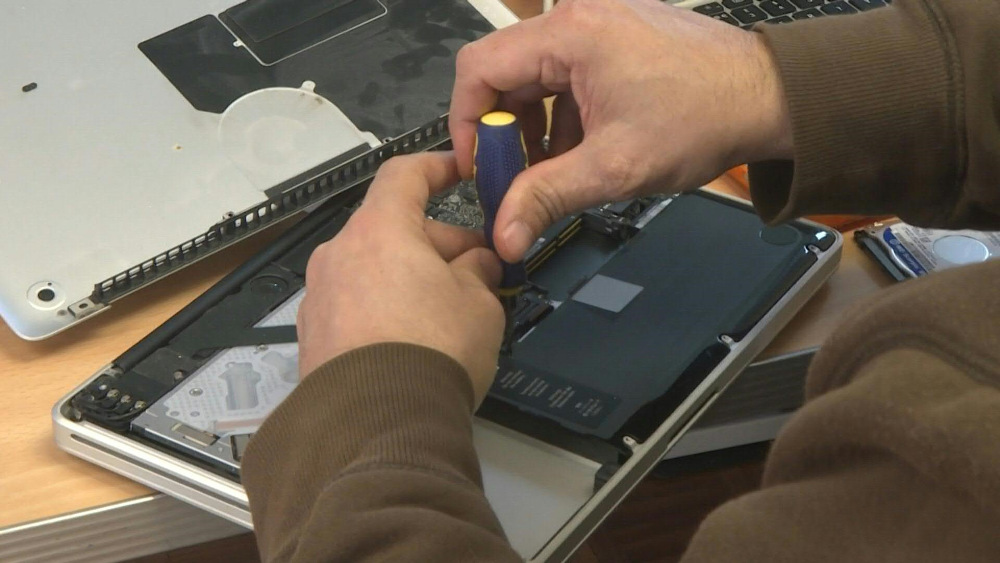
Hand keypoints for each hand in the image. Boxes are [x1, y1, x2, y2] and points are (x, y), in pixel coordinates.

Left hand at [297, 152, 504, 405]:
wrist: (377, 425)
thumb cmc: (428, 354)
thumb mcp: (480, 303)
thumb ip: (478, 270)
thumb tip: (476, 263)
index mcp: (379, 230)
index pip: (404, 175)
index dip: (435, 168)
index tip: (455, 171)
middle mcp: (339, 256)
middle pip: (391, 229)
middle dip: (437, 244)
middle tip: (477, 269)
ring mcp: (320, 297)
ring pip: (373, 269)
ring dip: (409, 278)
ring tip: (448, 312)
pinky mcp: (314, 337)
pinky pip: (355, 306)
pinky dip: (384, 309)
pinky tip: (414, 339)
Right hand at [451, 0, 791, 261]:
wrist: (767, 97)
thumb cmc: (707, 115)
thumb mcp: (614, 167)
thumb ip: (547, 197)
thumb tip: (506, 230)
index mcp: (571, 33)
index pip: (479, 68)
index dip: (466, 122)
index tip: (477, 163)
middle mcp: (579, 15)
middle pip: (504, 72)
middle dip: (503, 130)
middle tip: (514, 176)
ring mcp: (599, 21)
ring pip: (534, 75)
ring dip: (534, 125)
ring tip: (557, 167)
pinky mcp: (614, 35)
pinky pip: (564, 72)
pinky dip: (561, 113)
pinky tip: (581, 147)